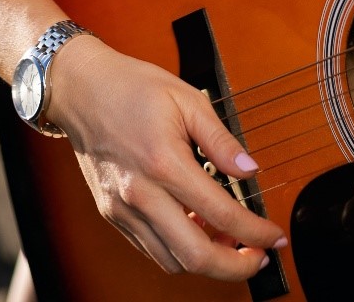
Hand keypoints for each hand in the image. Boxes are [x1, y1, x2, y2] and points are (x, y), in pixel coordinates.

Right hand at [44, 37, 286, 279]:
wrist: (79, 88)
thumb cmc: (130, 87)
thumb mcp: (187, 100)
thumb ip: (222, 141)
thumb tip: (251, 171)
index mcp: (164, 162)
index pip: (221, 215)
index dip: (255, 232)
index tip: (273, 237)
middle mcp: (140, 194)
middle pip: (195, 256)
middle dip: (235, 267)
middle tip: (257, 256)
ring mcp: (122, 208)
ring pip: (171, 261)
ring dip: (205, 260)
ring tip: (227, 240)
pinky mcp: (112, 213)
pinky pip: (150, 248)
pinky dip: (178, 250)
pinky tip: (195, 230)